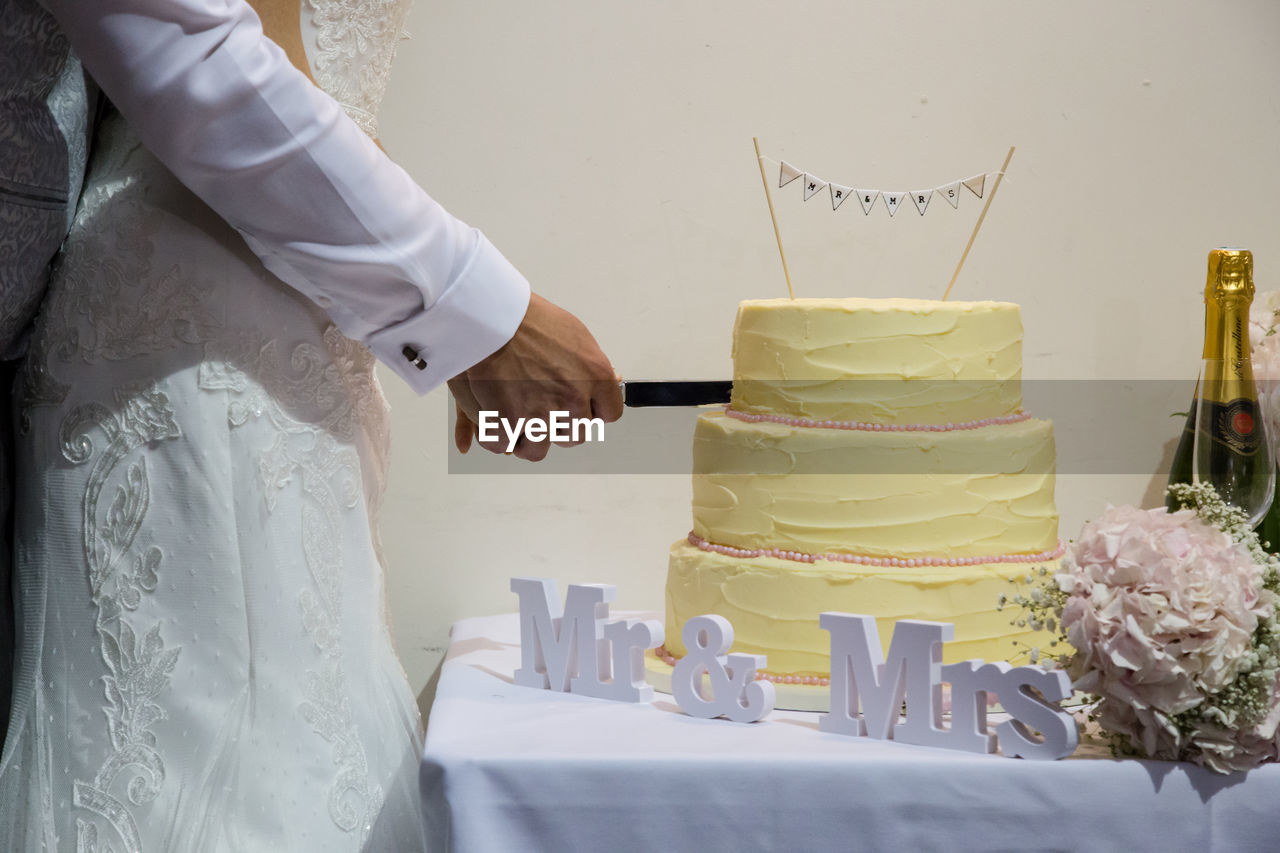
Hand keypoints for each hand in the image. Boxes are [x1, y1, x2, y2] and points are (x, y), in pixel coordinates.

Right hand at [448, 292, 623, 460]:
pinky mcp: (508, 422)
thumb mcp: (576, 335)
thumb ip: (591, 366)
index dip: (591, 413)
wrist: (492, 316)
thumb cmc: (530, 319)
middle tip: (541, 410)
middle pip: (574, 436)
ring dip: (526, 439)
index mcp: (595, 376)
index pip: (608, 413)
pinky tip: (493, 422)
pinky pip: (502, 446)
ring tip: (516, 420)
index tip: (581, 410)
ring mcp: (540, 414)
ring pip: (537, 449)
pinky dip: (495, 437)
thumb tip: (608, 379)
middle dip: (559, 428)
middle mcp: (573, 399)